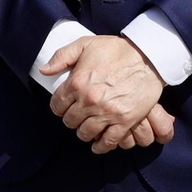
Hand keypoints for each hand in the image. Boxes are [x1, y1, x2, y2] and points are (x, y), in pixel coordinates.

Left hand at [43, 35, 164, 153]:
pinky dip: (102, 146)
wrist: (147, 57)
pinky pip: (109, 140)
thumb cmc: (115, 49)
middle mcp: (90, 100)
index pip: (57, 104)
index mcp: (77, 82)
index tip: (62, 108)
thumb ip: (61, 57)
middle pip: (70, 121)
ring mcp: (108, 112)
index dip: (58, 107)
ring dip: (84, 133)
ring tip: (85, 130)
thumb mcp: (84, 44)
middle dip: (70, 120)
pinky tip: (98, 146)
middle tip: (75, 118)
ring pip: (86, 133)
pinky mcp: (125, 120)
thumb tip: (43, 71)